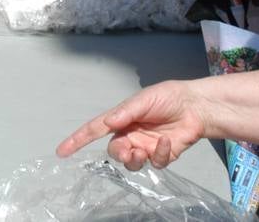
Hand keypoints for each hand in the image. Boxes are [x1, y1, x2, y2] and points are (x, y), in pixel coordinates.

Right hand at [56, 81, 205, 170]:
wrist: (196, 107)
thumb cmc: (168, 97)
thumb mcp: (144, 99)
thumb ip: (126, 112)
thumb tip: (108, 123)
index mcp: (121, 118)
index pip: (94, 130)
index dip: (77, 140)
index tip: (62, 151)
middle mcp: (130, 134)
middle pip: (114, 151)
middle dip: (118, 154)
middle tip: (127, 151)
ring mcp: (145, 146)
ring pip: (131, 162)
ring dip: (134, 160)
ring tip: (142, 152)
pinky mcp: (161, 155)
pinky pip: (154, 162)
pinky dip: (160, 154)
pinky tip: (167, 142)